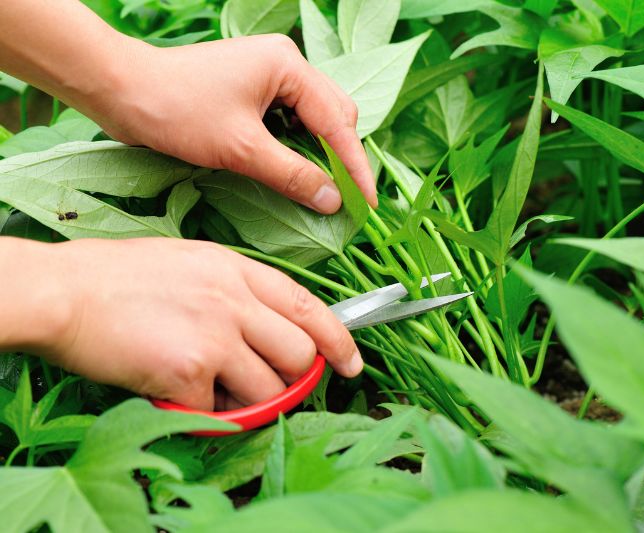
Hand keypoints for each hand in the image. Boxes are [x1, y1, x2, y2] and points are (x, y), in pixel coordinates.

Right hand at [34, 238, 361, 410]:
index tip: (352, 363)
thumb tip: (269, 329)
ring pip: (269, 390)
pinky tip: (175, 393)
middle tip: (271, 388)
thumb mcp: (193, 263)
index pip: (310, 306)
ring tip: (212, 389)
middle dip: (292, 380)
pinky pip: (217, 412)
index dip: (338, 340)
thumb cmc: (120, 278)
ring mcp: (216, 335)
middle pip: (300, 355)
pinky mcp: (189, 370)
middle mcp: (236, 301)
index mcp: (238, 271)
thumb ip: (237, 291)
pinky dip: (200, 413)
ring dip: (248, 402)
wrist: (65, 293)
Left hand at [94, 35, 376, 213]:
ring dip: (322, 153)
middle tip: (347, 198)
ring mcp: (269, 75)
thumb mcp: (241, 149)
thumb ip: (292, 175)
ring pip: (315, 118)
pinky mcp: (254, 90)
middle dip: (342, 156)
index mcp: (288, 66)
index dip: (354, 166)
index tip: (366, 203)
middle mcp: (285, 64)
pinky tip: (299, 170)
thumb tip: (333, 201)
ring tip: (327, 189)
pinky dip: (300, 147)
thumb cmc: (178, 111)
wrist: (122, 91)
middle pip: (334, 114)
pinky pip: (292, 120)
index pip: (337, 121)